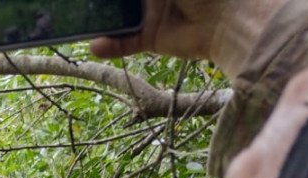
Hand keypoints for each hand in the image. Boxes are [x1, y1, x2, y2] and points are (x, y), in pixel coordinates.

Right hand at [91, 0, 285, 76]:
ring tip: (78, 21)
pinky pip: (125, 42)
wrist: (229, 18)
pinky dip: (110, 45)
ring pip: (117, 16)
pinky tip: (96, 45)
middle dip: (100, 2)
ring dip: (100, 20)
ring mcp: (151, 13)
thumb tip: (124, 1)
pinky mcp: (152, 37)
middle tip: (78, 4)